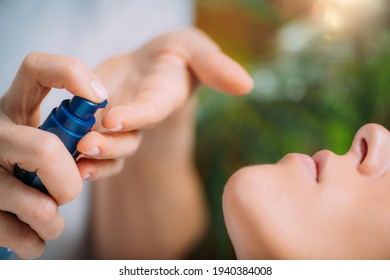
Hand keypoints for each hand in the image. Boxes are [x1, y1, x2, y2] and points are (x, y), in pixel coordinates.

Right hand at [0, 52, 106, 257]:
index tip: (101, 96)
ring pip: (37, 205)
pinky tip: (33, 237)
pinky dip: (34, 241)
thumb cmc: (27, 162)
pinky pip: (18, 234)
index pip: (36, 68)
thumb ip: (70, 128)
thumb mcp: (43, 134)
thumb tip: (104, 121)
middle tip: (68, 192)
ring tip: (51, 220)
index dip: (71, 74)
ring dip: (53, 220)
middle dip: (68, 182)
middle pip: (44, 150)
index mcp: (13, 108)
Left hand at [76, 27, 253, 178]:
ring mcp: (120, 124)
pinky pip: (89, 141)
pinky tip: (63, 153)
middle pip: (127, 138)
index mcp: (163, 97)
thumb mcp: (196, 49)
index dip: (137, 115)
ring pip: (107, 146)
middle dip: (109, 144)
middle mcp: (141, 117)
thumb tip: (247, 83)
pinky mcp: (100, 122)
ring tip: (72, 156)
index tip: (118, 119)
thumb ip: (216, 66)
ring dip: (89, 154)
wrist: (153, 66)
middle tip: (87, 145)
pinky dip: (75, 149)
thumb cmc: (177, 55)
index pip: (152, 109)